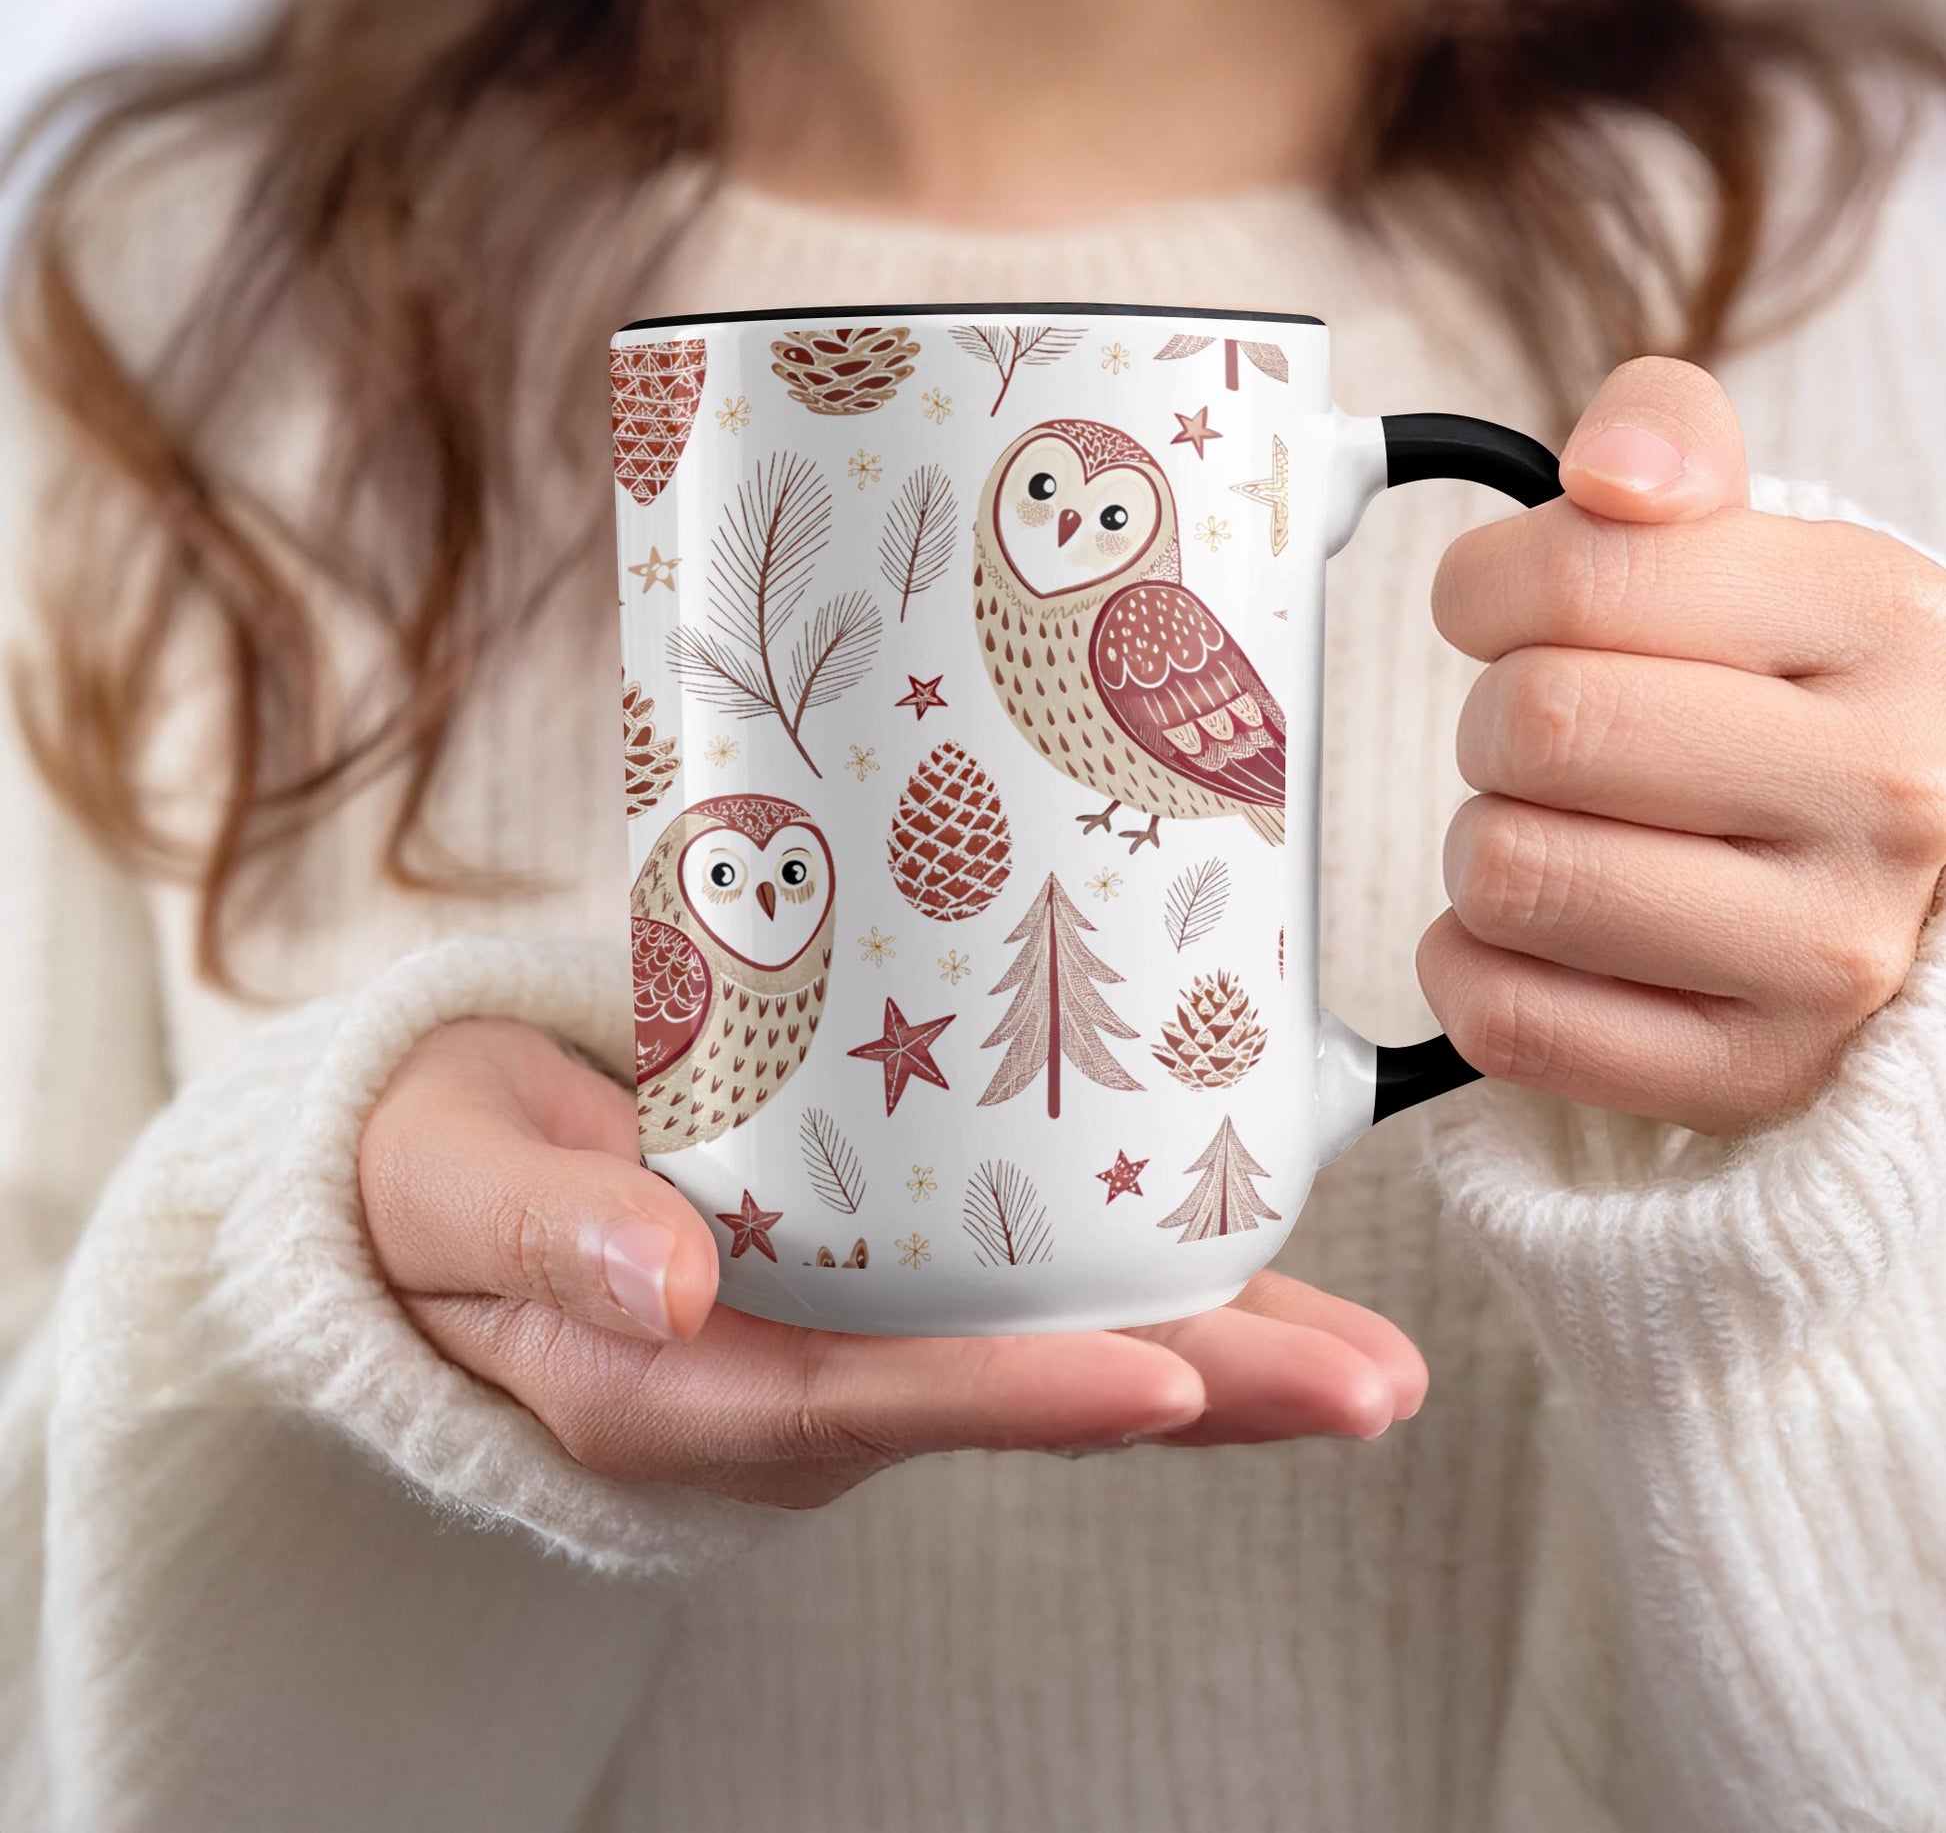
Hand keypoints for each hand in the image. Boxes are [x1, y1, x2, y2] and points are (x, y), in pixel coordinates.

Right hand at [358, 1019, 1426, 1507]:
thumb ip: (544, 1233)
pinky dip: (1144, 1278)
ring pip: (1048, 1351)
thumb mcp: (454, 1189)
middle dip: (1197, 1396)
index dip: (1017, 1398)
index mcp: (685, 1383)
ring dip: (1215, 1350)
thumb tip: (662, 1280)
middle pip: (1013, 1394)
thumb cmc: (443, 1175)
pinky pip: (1025, 1290)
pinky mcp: (880, 1279)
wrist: (452, 1178)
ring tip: (1373, 1356)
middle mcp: (798, 1381)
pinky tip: (1247, 1246)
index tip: (1163, 1384)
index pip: (871, 1401)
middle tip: (1371, 1387)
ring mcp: (851, 1335)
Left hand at [1422, 357, 1945, 1136]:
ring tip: (1558, 833)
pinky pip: (1508, 1018)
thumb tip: (1608, 473)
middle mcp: (1882, 792)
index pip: (1578, 578)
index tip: (1503, 612)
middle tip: (1544, 739)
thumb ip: (1669, 445)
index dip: (1485, 590)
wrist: (1909, 876)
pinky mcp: (1747, 1072)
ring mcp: (1823, 953)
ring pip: (1509, 875)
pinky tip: (1534, 935)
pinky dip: (1472, 967)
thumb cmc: (1794, 700)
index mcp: (1877, 621)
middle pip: (1532, 728)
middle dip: (1494, 722)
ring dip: (1485, 846)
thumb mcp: (1764, 546)